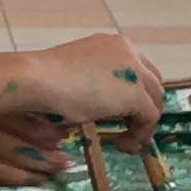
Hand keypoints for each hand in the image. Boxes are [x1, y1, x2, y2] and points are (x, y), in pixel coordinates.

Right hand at [0, 113, 69, 190]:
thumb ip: (8, 111)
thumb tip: (49, 124)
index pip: (19, 125)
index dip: (45, 133)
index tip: (64, 136)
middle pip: (18, 152)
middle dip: (46, 160)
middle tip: (66, 162)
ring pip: (9, 173)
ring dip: (35, 174)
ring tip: (54, 172)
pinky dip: (15, 179)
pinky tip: (30, 177)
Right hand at [15, 33, 167, 148]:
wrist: (36, 80)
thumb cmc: (43, 79)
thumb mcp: (75, 78)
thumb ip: (93, 86)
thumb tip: (94, 107)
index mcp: (113, 45)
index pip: (137, 70)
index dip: (134, 95)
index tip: (122, 116)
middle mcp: (129, 52)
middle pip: (152, 84)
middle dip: (144, 110)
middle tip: (128, 131)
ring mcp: (135, 72)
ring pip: (155, 101)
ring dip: (143, 125)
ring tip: (125, 144)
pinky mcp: (136, 94)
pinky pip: (149, 118)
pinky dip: (140, 135)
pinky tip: (122, 145)